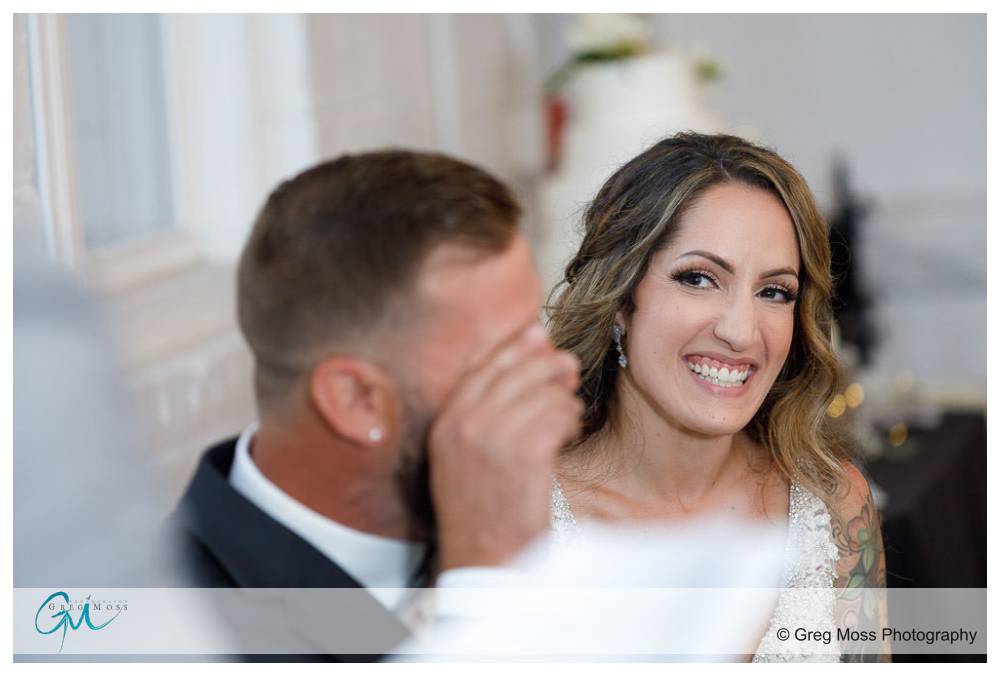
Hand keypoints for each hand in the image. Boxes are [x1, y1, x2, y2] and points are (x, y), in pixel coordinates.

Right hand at [429, 323, 581, 570]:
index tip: (538, 333)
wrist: (486, 558)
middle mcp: (464, 426)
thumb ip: (483, 411)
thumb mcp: (463, 456)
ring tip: (567, 412)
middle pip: (515, 372)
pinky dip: (569, 419)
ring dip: (562, 399)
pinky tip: (569, 430)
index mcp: (445, 424)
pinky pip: (558, 415)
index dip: (514, 347)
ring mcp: (493, 439)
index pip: (482, 367)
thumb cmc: (482, 508)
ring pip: (542, 393)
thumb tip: (523, 359)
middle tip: (568, 367)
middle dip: (547, 364)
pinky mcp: (524, 454)